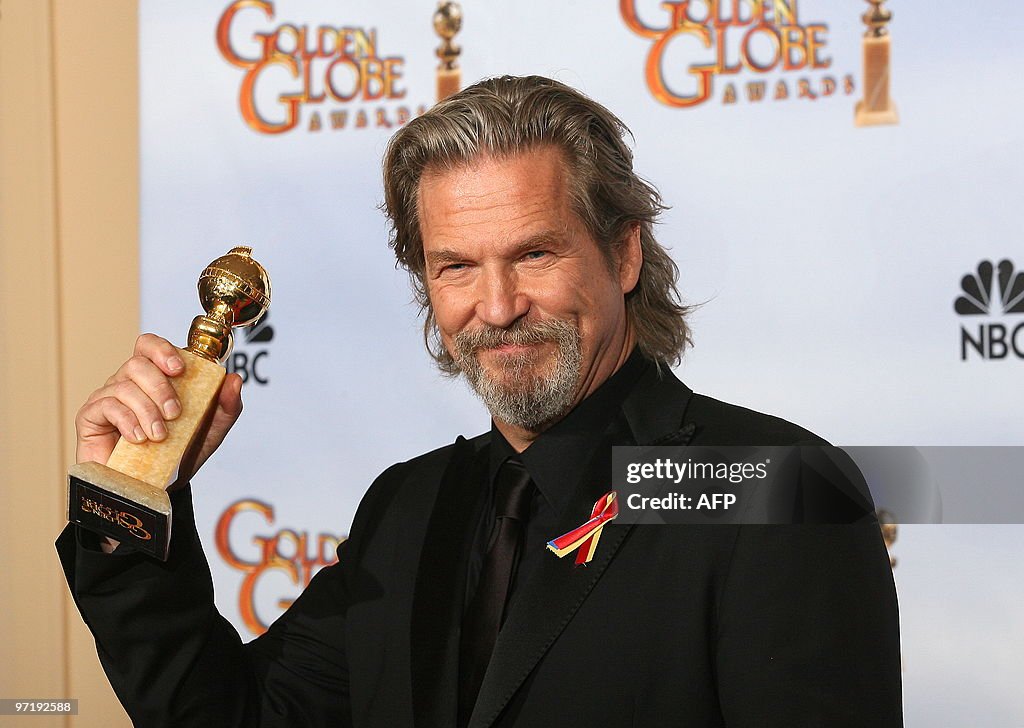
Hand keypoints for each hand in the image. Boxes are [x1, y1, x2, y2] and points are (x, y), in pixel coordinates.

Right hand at [75, 333, 243, 486]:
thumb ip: (226, 406)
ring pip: (123, 385)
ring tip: (160, 435)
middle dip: (160, 387)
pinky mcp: (91, 417)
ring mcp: (108, 398)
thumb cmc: (180, 455)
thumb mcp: (212, 431)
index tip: (179, 369)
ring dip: (146, 409)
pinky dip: (126, 421)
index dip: (162, 350)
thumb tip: (234, 379)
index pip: (149, 345)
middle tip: (175, 413)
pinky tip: (139, 438)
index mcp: (155, 378)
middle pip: (137, 363)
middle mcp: (129, 382)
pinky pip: (106, 406)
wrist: (158, 489)